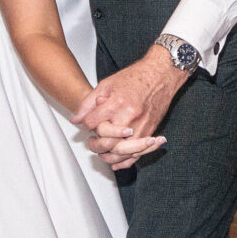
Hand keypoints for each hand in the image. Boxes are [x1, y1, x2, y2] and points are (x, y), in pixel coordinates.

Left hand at [74, 52, 183, 166]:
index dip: (86, 124)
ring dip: (108, 155)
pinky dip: (124, 161)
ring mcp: (141, 126)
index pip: (92, 123)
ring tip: (102, 150)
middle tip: (92, 139)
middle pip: (106, 141)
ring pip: (120, 152)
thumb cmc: (135, 78)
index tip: (86, 122)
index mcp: (116, 103)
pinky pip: (136, 154)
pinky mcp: (149, 132)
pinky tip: (116, 161)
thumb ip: (88, 103)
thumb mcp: (106, 85)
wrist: (160, 75)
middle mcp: (129, 117)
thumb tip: (75, 119)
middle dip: (95, 143)